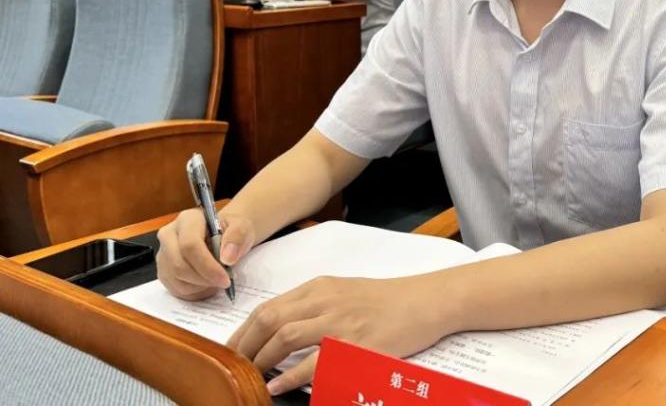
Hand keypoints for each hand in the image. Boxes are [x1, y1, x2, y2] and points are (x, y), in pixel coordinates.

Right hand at [156, 208, 255, 299]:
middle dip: (204, 279)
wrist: (225, 236)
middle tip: (224, 282)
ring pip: (176, 280)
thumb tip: (227, 257)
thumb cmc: (231, 231)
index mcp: (187, 219)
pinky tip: (208, 285)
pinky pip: (175, 290)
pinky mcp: (164, 272)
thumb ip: (237, 237)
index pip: (190, 245)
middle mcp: (169, 235)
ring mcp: (163, 255)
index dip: (207, 266)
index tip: (225, 278)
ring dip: (200, 287)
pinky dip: (195, 293)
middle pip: (179, 265)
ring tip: (217, 281)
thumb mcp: (242, 227)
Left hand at [227, 275, 449, 394]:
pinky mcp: (357, 344)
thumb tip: (281, 331)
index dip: (243, 331)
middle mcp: (326, 300)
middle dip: (244, 345)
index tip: (230, 350)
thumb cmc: (387, 300)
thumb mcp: (345, 292)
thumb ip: (314, 306)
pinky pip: (315, 361)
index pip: (269, 307)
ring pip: (286, 336)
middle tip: (231, 366)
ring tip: (249, 376)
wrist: (425, 301)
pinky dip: (291, 375)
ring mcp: (341, 322)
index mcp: (320, 288)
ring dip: (261, 358)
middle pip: (270, 319)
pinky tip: (278, 386)